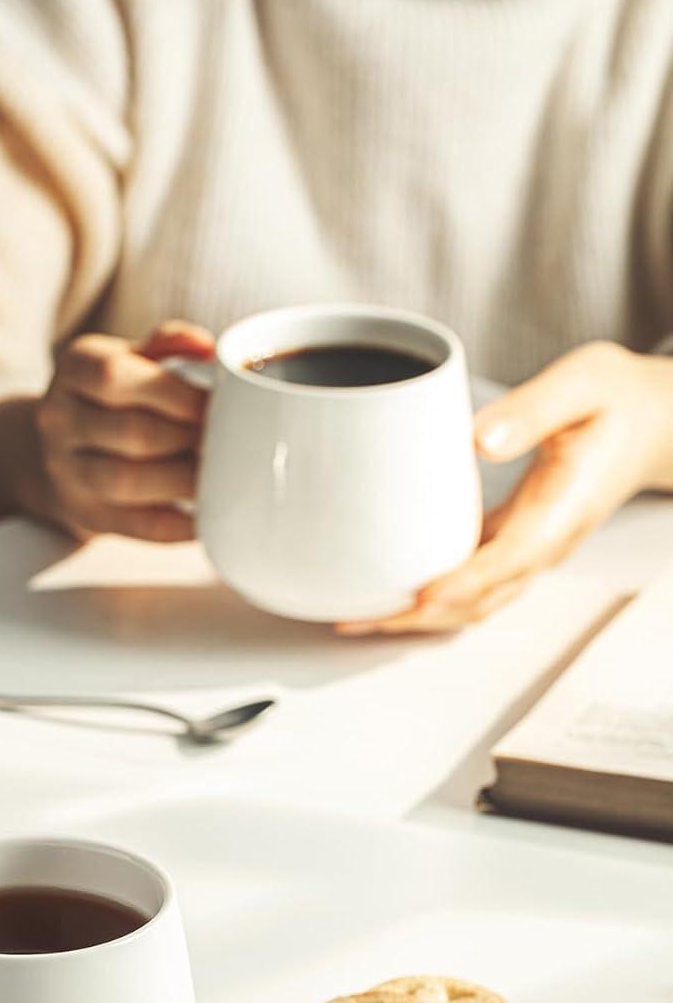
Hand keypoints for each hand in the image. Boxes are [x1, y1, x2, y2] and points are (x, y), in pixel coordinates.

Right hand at [22, 321, 213, 540]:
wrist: (69, 450)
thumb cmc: (118, 398)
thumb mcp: (132, 359)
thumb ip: (168, 345)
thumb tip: (207, 349)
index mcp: (74, 367)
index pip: (114, 377)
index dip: (174, 393)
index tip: (218, 403)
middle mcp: (58, 418)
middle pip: (130, 432)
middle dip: (189, 438)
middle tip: (231, 443)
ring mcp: (66, 472)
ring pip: (127, 481)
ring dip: (185, 480)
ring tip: (222, 475)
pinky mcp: (87, 515)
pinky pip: (138, 526)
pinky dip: (180, 523)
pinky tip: (208, 514)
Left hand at [338, 342, 672, 634]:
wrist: (649, 421)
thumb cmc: (614, 400)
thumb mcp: (583, 383)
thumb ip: (534, 409)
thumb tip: (480, 439)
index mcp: (564, 506)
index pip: (513, 556)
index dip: (467, 581)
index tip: (423, 595)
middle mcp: (546, 540)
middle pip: (483, 597)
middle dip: (421, 616)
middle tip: (360, 618)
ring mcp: (530, 549)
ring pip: (474, 601)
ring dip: (418, 617)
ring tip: (358, 617)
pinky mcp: (514, 544)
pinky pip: (471, 582)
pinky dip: (429, 596)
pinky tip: (389, 592)